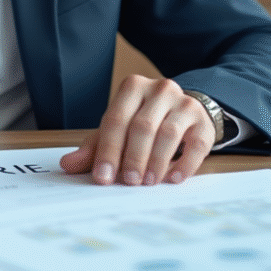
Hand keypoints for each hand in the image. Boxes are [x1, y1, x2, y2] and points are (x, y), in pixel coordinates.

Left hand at [59, 75, 215, 185]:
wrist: (181, 113)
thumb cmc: (143, 122)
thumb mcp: (117, 130)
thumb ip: (94, 147)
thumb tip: (67, 165)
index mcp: (133, 87)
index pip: (116, 120)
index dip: (107, 150)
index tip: (103, 177)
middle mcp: (160, 89)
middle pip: (142, 126)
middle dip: (133, 157)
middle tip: (127, 182)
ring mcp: (184, 103)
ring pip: (169, 133)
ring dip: (156, 162)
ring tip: (147, 183)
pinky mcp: (204, 121)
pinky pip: (197, 144)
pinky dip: (184, 164)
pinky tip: (173, 179)